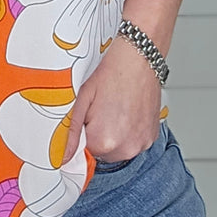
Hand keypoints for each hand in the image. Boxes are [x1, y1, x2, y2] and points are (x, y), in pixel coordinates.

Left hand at [60, 34, 165, 166]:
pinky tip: (128, 112)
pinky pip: (134, 142)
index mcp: (104, 140)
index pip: (85, 151)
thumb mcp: (82, 99)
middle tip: (103, 109)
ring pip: (119, 149)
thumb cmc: (112, 74)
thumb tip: (63, 158)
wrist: (139, 58)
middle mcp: (126, 147)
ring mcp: (142, 143)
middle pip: (103, 153)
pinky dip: (130, 132)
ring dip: (115, 136)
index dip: (84, 132)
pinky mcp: (152, 137)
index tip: (89, 117)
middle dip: (100, 136)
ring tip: (117, 109)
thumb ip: (71, 132)